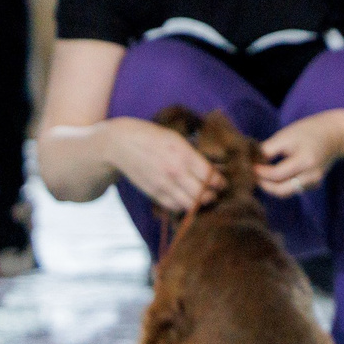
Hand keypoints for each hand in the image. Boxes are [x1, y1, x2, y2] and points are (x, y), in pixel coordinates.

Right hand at [105, 117, 223, 217]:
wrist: (121, 143)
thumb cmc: (152, 137)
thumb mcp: (177, 138)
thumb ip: (193, 155)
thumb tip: (212, 168)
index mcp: (184, 154)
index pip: (210, 176)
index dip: (220, 182)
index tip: (222, 183)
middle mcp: (175, 171)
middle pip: (202, 195)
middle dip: (212, 196)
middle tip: (214, 193)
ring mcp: (163, 184)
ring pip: (189, 205)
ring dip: (199, 204)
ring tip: (202, 199)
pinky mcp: (153, 193)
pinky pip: (173, 207)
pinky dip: (182, 207)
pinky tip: (186, 200)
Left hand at [254, 109, 343, 197]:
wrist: (335, 134)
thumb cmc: (308, 131)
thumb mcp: (287, 135)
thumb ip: (268, 149)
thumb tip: (250, 162)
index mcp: (305, 161)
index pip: (276, 174)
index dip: (260, 172)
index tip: (249, 166)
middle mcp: (311, 176)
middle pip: (281, 190)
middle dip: (264, 185)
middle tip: (252, 176)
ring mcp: (314, 182)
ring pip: (286, 192)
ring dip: (271, 186)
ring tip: (260, 176)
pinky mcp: (314, 184)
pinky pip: (293, 189)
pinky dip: (281, 185)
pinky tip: (273, 176)